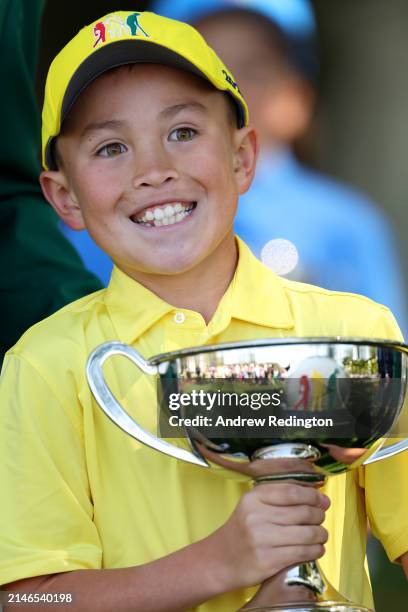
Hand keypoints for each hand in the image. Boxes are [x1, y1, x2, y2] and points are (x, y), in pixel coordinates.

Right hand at [210, 482, 329, 591]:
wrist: (220, 559)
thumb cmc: (242, 530)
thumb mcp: (253, 505)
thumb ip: (279, 498)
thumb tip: (317, 498)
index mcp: (254, 498)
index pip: (292, 492)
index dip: (313, 496)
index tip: (323, 500)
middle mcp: (257, 516)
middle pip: (302, 512)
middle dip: (319, 515)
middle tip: (321, 518)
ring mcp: (262, 539)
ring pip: (306, 533)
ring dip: (321, 534)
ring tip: (321, 535)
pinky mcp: (268, 561)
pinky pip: (302, 552)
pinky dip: (316, 550)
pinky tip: (316, 549)